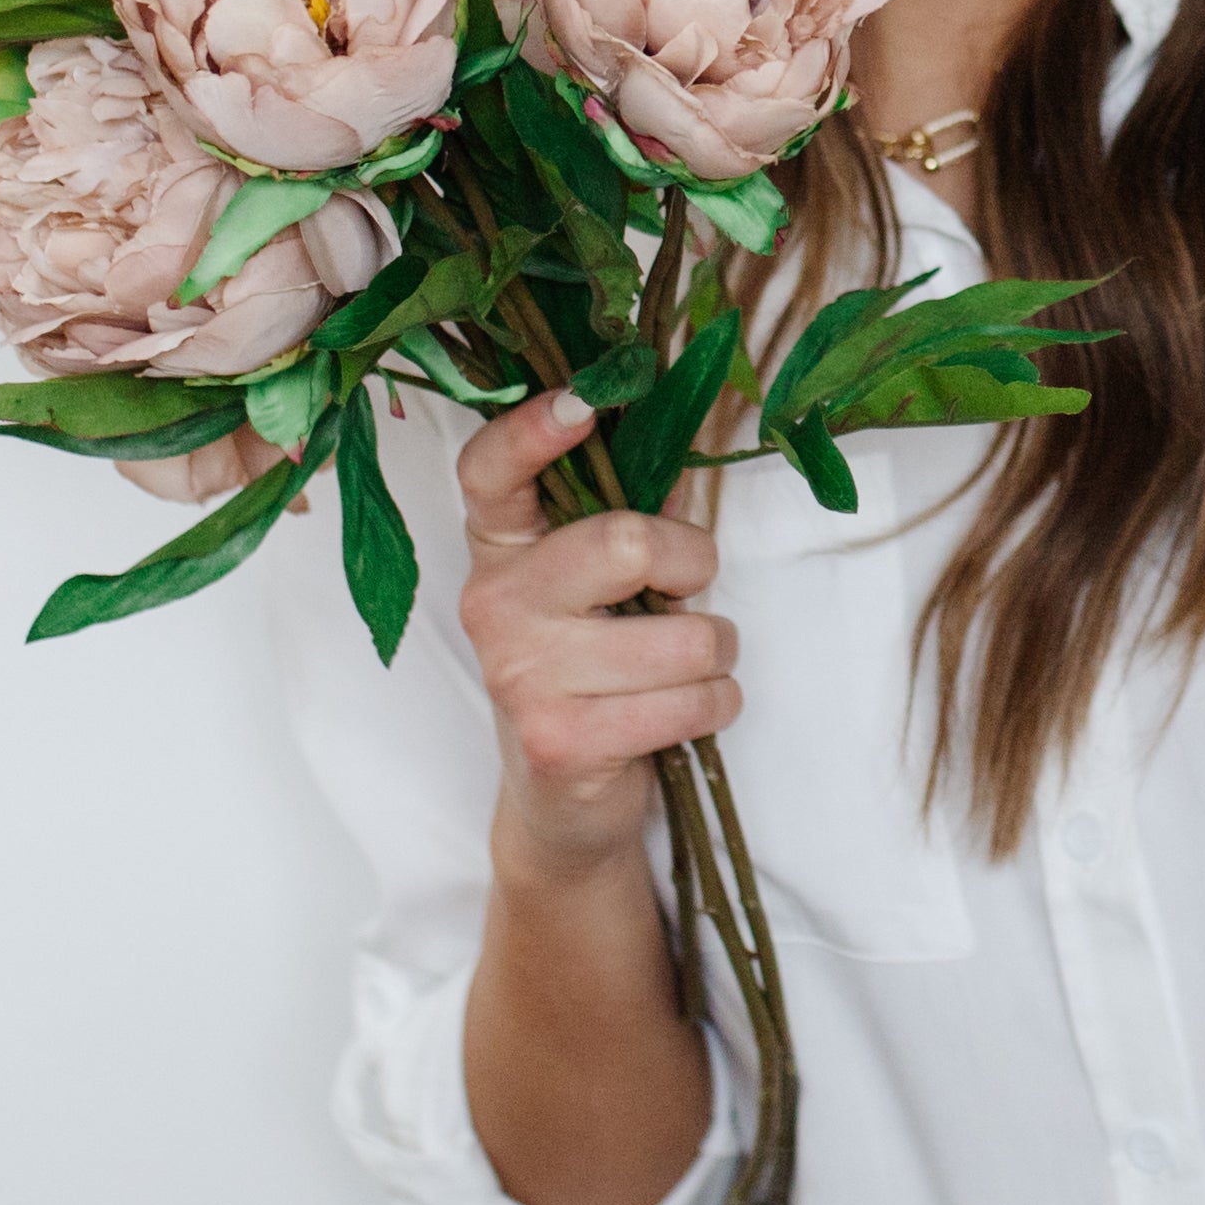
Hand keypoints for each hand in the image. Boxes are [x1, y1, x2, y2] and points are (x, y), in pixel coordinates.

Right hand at [458, 389, 741, 895]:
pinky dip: (716, 705)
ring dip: (715, 654)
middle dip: (693, 564)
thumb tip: (687, 426)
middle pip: (624, 542)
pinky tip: (681, 714)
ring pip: (684, 637)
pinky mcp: (560, 740)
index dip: (530, 431)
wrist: (562, 801)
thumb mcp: (603, 585)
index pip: (489, 471)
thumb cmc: (597, 670)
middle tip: (687, 590)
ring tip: (683, 669)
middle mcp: (494, 602)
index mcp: (501, 547)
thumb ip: (632, 510)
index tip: (581, 403)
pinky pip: (692, 702)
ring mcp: (520, 674)